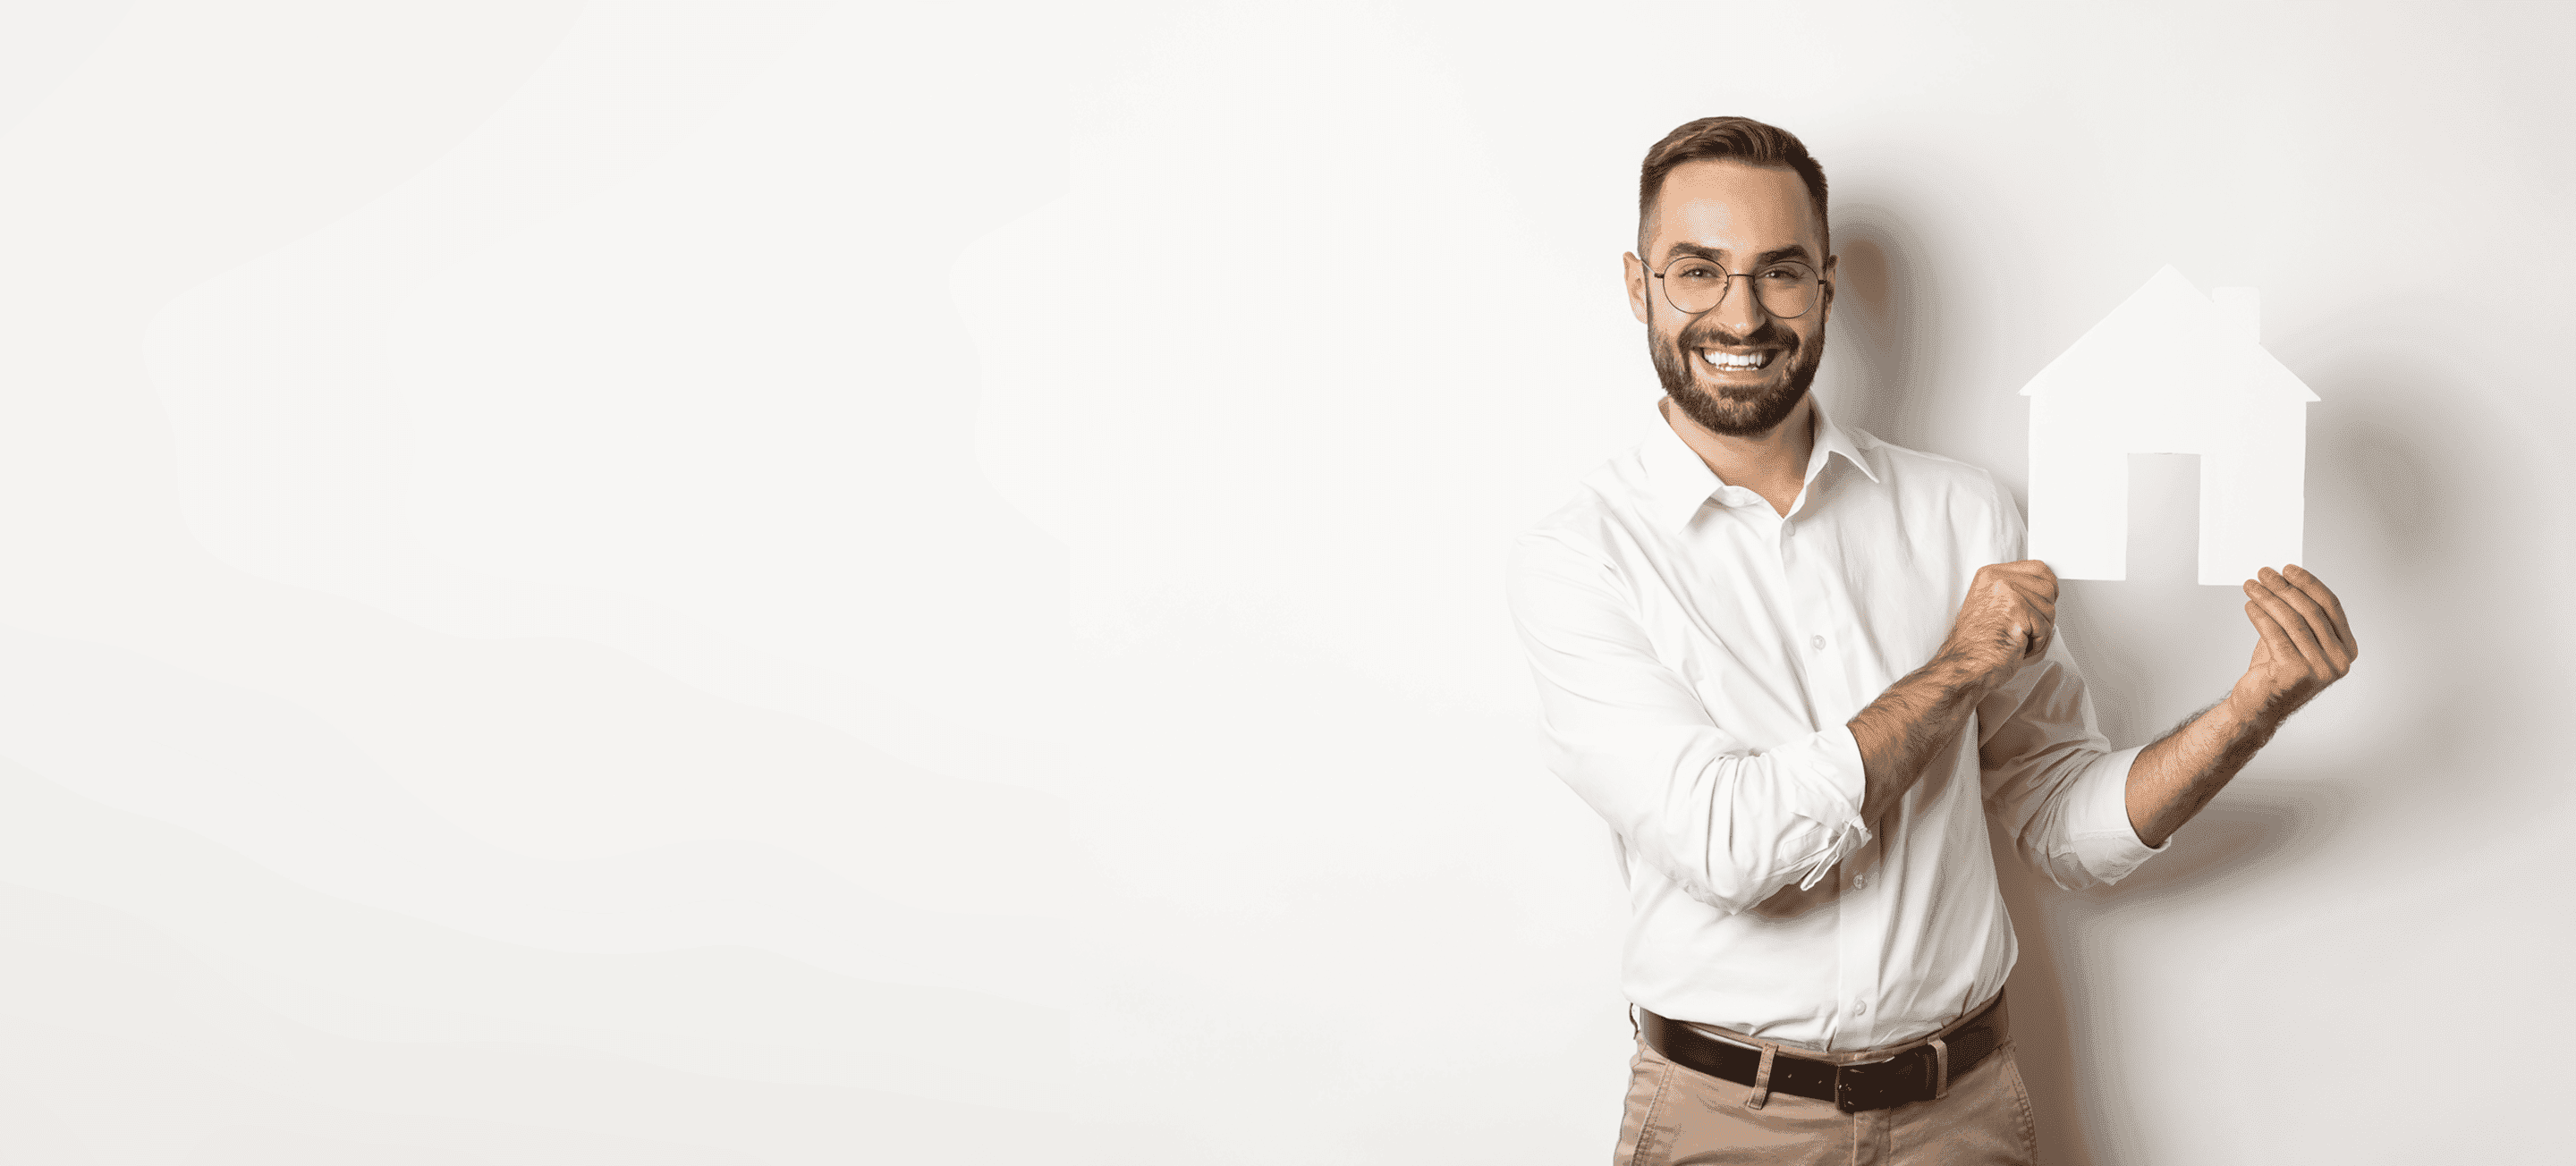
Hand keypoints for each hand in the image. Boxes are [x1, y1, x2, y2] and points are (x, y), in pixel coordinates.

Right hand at [1940, 560, 2057, 689]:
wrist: (1964, 666)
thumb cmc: (1977, 645)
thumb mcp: (1992, 605)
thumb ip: (2016, 591)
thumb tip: (2046, 590)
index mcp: (1991, 575)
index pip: (2038, 568)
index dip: (2048, 588)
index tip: (2041, 604)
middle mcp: (1997, 579)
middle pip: (2048, 589)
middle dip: (2043, 614)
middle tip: (2023, 629)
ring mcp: (2007, 593)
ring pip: (2049, 609)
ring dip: (2039, 632)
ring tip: (2017, 639)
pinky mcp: (2016, 612)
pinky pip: (2046, 628)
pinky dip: (2037, 645)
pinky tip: (2017, 646)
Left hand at [2228, 565, 2357, 721]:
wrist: (2259, 707)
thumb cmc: (2278, 670)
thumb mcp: (2295, 639)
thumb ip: (2298, 615)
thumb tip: (2284, 579)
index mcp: (2347, 649)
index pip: (2331, 606)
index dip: (2309, 584)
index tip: (2289, 568)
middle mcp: (2339, 660)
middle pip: (2311, 611)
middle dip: (2285, 588)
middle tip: (2263, 573)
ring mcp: (2319, 668)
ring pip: (2292, 620)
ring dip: (2268, 598)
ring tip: (2251, 586)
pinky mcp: (2295, 671)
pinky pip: (2275, 633)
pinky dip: (2260, 615)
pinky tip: (2249, 606)